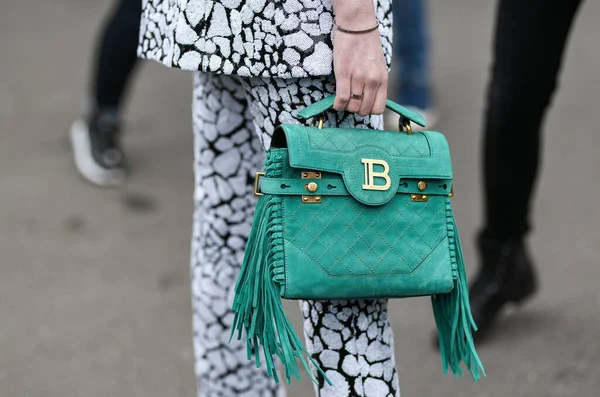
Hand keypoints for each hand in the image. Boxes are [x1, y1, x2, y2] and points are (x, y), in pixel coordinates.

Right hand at [331, 1, 387, 115]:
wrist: (357, 26)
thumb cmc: (367, 45)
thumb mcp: (378, 66)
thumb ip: (376, 83)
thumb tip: (368, 99)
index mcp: (382, 79)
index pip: (378, 108)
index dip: (368, 110)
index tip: (362, 105)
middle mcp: (372, 81)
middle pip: (363, 110)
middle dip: (355, 110)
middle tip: (350, 102)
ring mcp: (358, 78)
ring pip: (352, 106)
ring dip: (346, 107)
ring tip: (343, 99)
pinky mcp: (344, 74)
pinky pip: (342, 98)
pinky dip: (338, 104)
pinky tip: (336, 102)